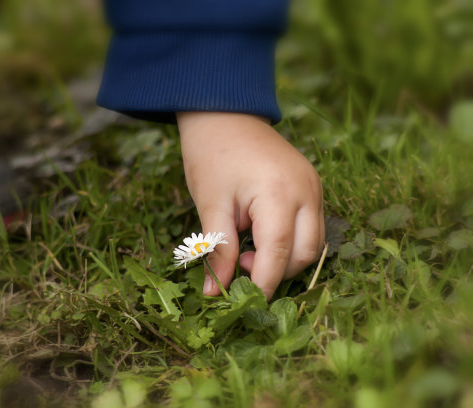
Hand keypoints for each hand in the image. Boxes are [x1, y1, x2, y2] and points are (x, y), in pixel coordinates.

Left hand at [177, 112, 324, 298]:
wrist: (224, 113)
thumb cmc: (211, 155)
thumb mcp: (211, 205)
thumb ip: (217, 250)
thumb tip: (213, 293)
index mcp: (280, 193)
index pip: (280, 254)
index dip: (263, 284)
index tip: (243, 302)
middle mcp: (307, 191)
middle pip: (305, 254)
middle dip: (276, 272)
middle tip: (240, 263)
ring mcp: (314, 186)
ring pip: (313, 243)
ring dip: (285, 258)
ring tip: (249, 248)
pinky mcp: (312, 185)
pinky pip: (311, 226)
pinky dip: (291, 240)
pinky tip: (262, 233)